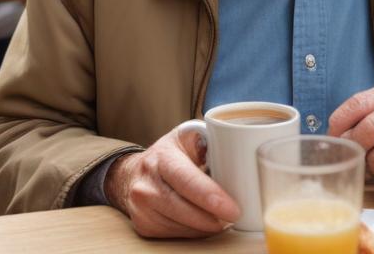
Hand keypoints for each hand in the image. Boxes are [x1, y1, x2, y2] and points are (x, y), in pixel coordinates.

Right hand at [104, 125, 238, 237]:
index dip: (210, 196)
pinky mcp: (142, 225)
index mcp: (163, 157)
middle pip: (184, 209)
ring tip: (218, 216)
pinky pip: (174, 235)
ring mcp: (141, 206)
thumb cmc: (169, 155)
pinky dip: (193, 231)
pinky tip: (200, 221)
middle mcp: (147, 182)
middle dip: (213, 218)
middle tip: (233, 216)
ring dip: (205, 226)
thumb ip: (212, 141)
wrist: (133, 172)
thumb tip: (240, 156)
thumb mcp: (188, 137)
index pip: (187, 180)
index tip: (232, 209)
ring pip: (182, 226)